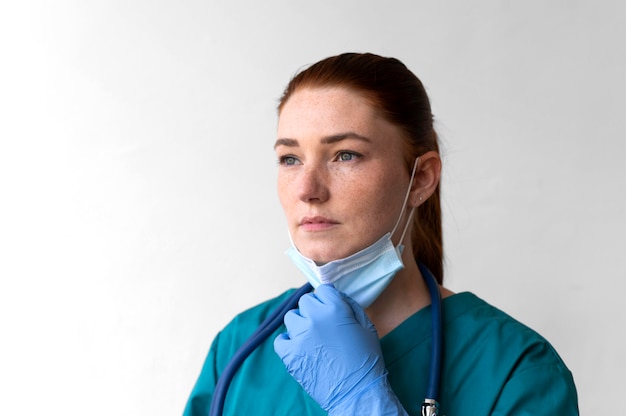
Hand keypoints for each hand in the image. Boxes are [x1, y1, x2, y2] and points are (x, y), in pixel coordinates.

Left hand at [274, 284, 407, 414]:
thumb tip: (337, 297)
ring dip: (300, 324)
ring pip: (291, 318)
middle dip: (314, 310)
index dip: (328, 299)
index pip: (323, 290)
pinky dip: (288, 342)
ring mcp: (300, 337)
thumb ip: (350, 306)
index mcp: (335, 309)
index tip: (330, 308)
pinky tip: (299, 348)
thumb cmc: (366, 361)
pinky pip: (281, 339)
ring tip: (312, 338)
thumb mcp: (367, 327)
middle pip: (305, 302)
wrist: (357, 393)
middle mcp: (315, 319)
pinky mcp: (289, 355)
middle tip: (323, 325)